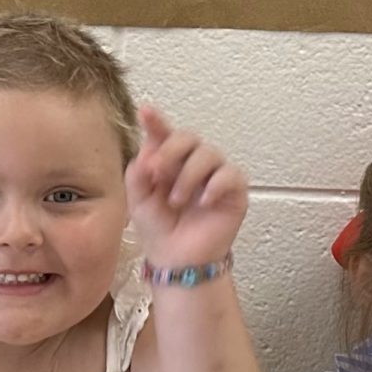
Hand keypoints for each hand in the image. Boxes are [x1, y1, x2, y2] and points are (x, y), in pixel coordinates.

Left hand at [125, 107, 247, 268]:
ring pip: (209, 153)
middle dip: (170, 150)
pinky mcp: (234, 191)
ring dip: (188, 175)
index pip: (164, 135)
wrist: (176, 260)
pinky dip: (215, 185)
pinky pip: (231, 175)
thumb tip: (149, 150)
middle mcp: (193, 163)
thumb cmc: (158, 229)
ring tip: (177, 201)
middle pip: (188, 137)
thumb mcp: (138, 199)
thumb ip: (138, 172)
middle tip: (156, 174)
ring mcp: (214, 176)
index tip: (145, 111)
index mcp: (168, 161)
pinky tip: (203, 201)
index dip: (155, 121)